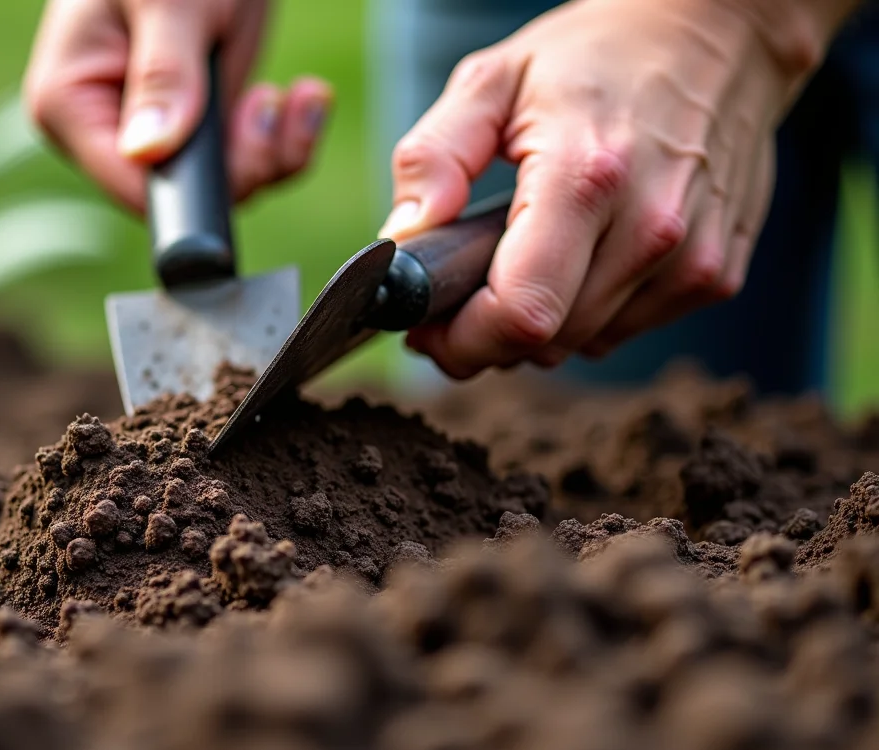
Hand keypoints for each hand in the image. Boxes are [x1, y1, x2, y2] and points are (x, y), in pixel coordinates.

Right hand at [24, 0, 332, 211]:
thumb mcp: (167, 1)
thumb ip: (163, 73)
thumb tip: (148, 151)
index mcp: (70, 103)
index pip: (130, 186)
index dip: (193, 192)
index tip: (246, 142)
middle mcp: (108, 128)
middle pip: (180, 197)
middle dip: (244, 163)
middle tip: (272, 103)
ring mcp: (155, 129)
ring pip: (222, 185)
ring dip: (273, 150)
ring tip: (295, 95)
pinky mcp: (199, 122)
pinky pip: (245, 160)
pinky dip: (284, 139)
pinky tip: (303, 96)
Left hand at [381, 0, 843, 378]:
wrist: (716, 34)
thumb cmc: (595, 55)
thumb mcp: (492, 80)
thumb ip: (433, 156)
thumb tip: (403, 238)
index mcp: (586, 176)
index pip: (521, 312)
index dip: (461, 340)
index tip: (427, 329)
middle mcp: (651, 227)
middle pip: (547, 341)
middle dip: (486, 336)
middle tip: (456, 299)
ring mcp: (693, 257)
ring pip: (584, 344)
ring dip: (537, 325)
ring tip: (517, 266)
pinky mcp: (717, 274)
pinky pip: (626, 329)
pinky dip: (587, 314)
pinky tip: (577, 259)